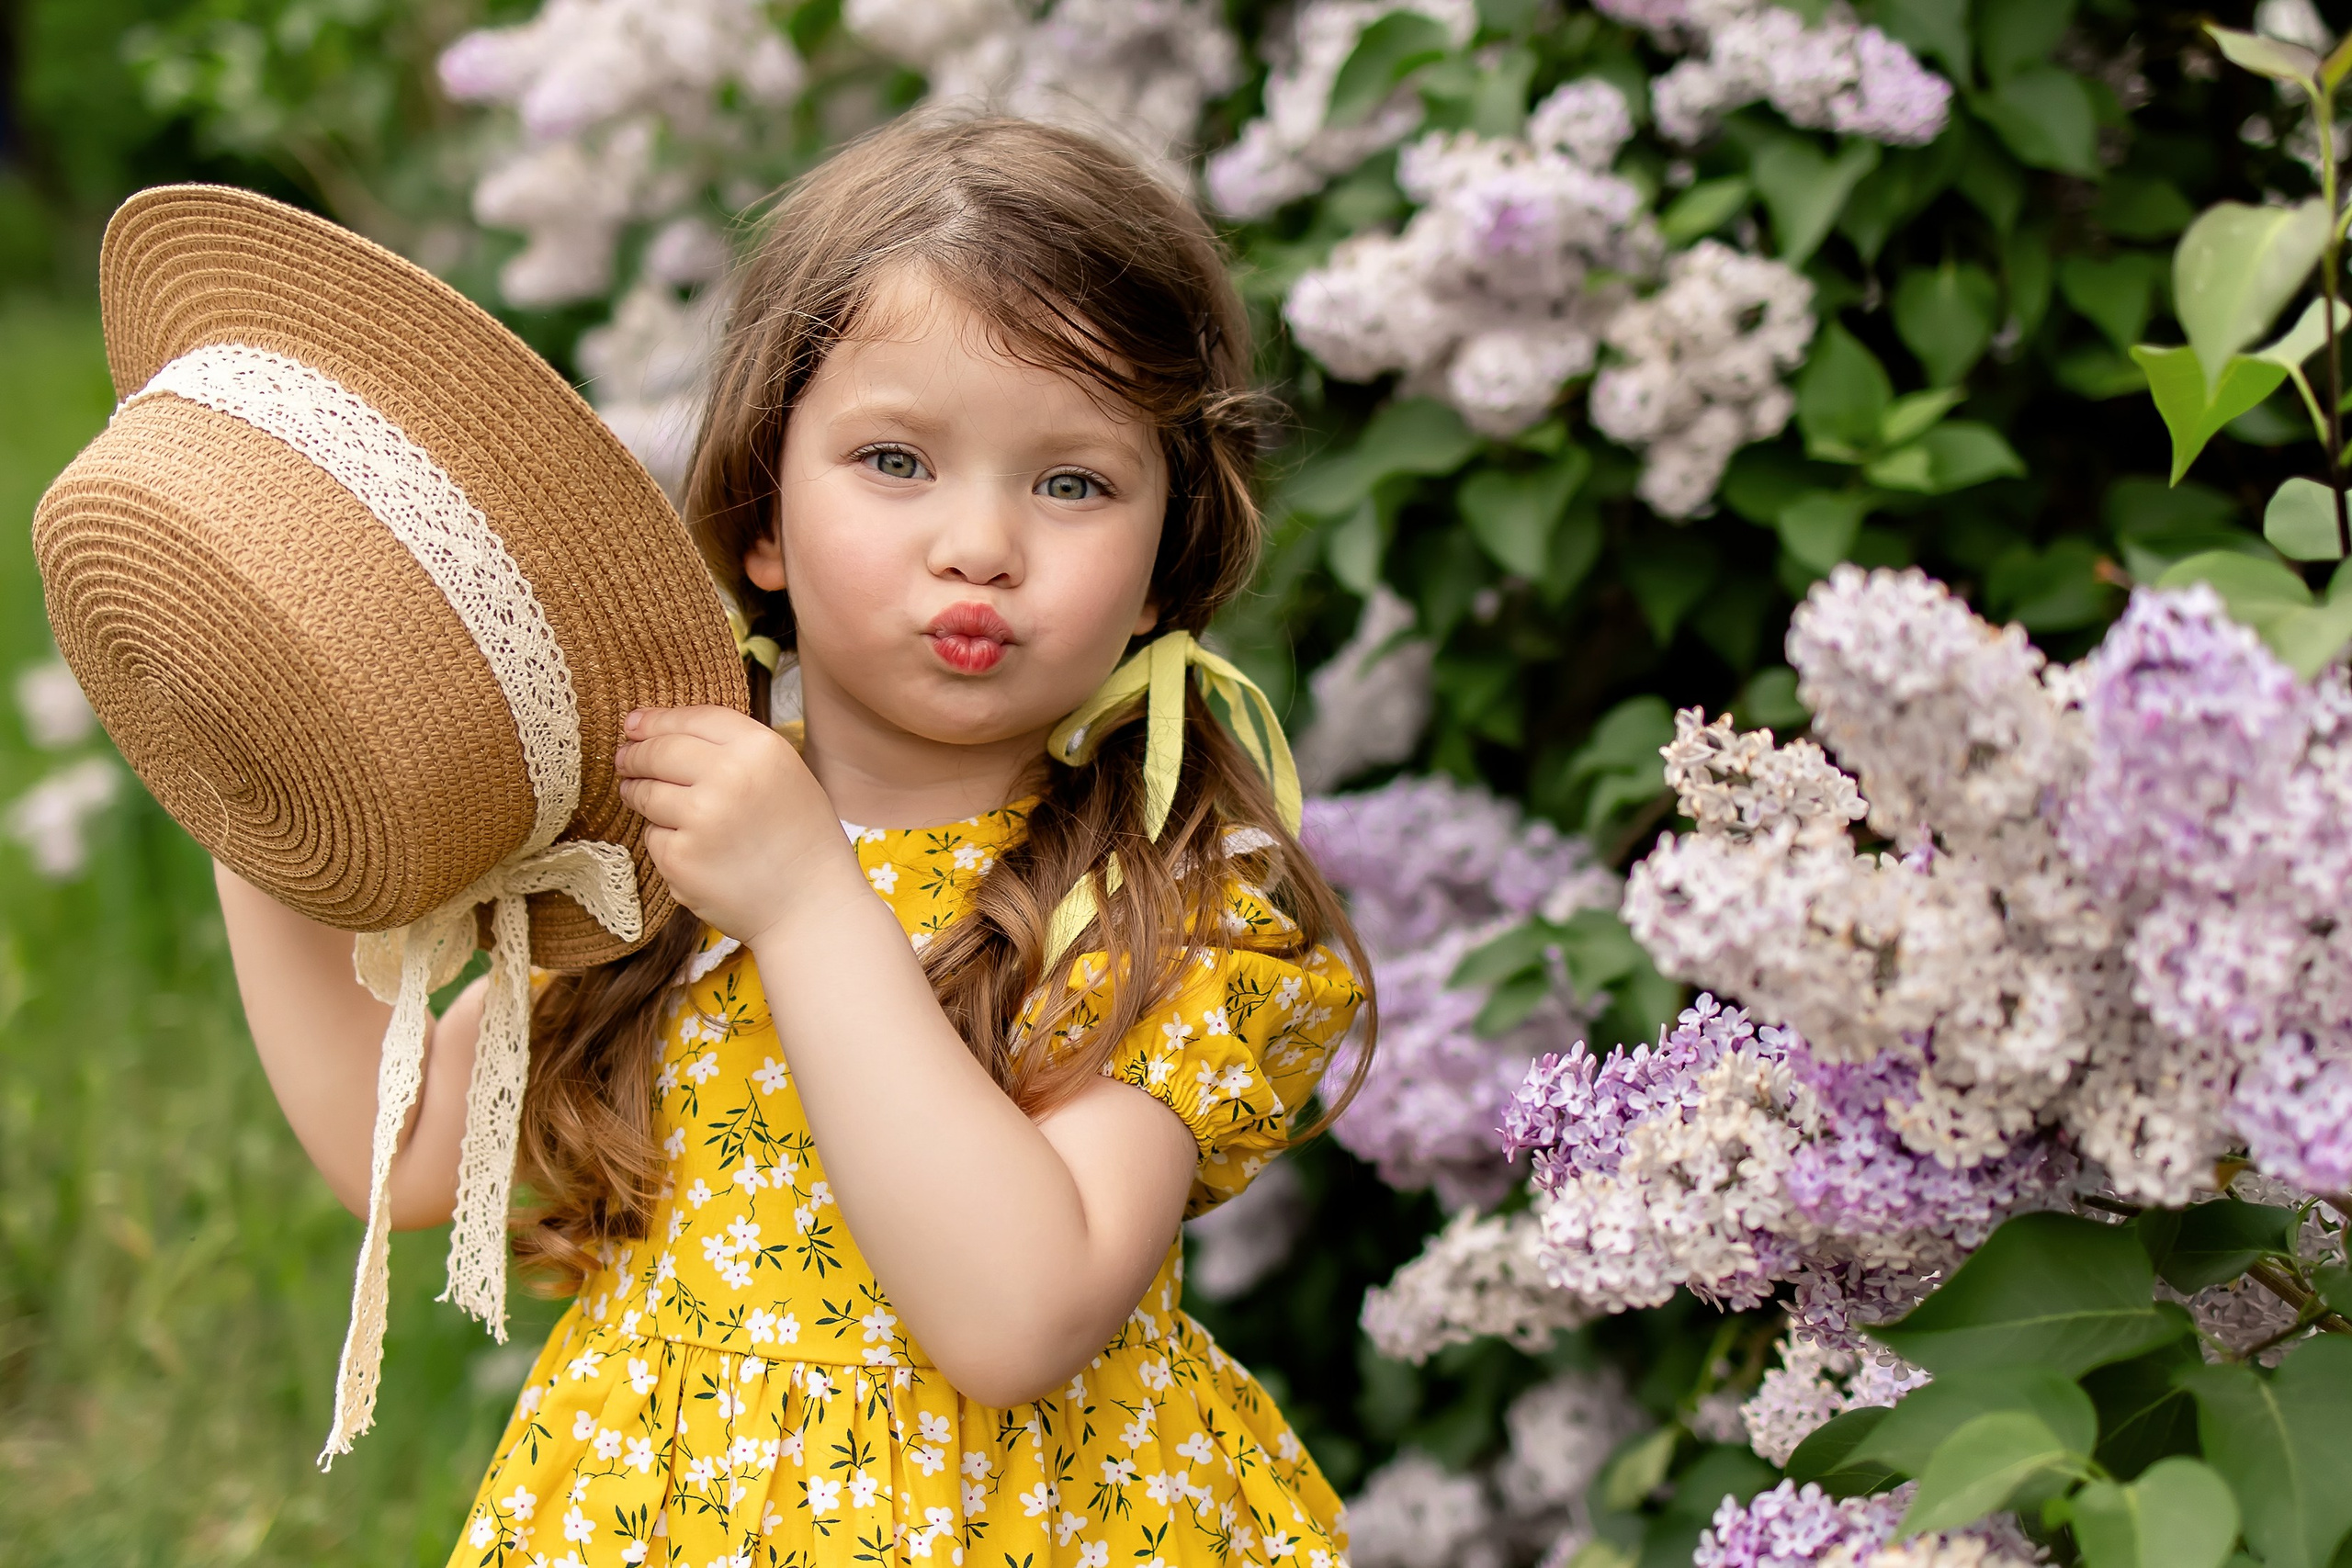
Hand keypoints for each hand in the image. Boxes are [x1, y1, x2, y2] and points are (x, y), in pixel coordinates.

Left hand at [614, 706, 863, 943]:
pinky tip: (690, 849)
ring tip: (645, 798)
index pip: (692, 718)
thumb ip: (733, 747)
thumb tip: (651, 728)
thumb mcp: (784, 773)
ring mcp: (701, 818)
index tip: (634, 723)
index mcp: (760, 748)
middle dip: (635, 754)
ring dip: (637, 792)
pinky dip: (663, 839)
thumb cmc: (799, 838)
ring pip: (645, 792)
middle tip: (625, 759)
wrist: (812, 905)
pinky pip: (653, 836)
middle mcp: (729, 776)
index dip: (657, 719)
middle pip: (659, 751)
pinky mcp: (680, 858)